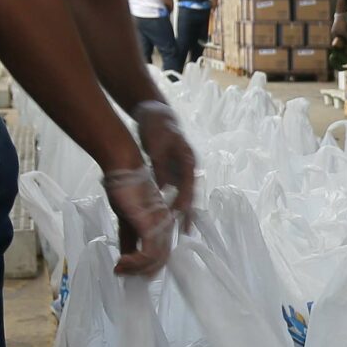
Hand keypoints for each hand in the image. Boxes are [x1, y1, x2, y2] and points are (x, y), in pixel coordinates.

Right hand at [101, 165, 177, 275]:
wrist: (123, 171)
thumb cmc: (125, 191)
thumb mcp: (126, 222)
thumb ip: (129, 242)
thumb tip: (123, 262)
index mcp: (163, 226)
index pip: (160, 256)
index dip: (145, 268)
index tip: (126, 272)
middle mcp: (166, 227)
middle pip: (160, 261)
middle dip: (140, 272)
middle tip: (121, 273)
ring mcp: (161, 227)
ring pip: (154, 261)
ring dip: (135, 269)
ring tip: (119, 268)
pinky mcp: (151, 226)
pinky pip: (148, 254)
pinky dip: (135, 263)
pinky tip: (121, 262)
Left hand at [133, 99, 197, 233]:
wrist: (155, 114)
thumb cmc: (157, 126)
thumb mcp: (156, 144)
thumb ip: (159, 166)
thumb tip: (163, 188)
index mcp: (189, 159)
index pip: (189, 183)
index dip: (185, 199)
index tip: (180, 214)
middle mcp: (188, 168)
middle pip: (190, 193)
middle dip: (189, 213)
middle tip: (187, 233)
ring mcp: (181, 171)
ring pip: (184, 195)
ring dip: (182, 212)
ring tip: (181, 232)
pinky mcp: (173, 173)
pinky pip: (174, 192)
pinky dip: (172, 205)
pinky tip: (167, 218)